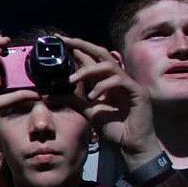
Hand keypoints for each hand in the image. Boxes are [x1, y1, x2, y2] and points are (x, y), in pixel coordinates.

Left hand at [65, 36, 162, 168]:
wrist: (131, 145)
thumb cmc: (114, 128)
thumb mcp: (87, 111)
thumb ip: (73, 100)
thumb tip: (49, 94)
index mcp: (106, 81)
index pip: (92, 59)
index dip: (77, 49)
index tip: (59, 41)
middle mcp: (118, 78)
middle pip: (101, 53)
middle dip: (82, 45)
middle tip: (65, 41)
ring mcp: (129, 84)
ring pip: (108, 65)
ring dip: (88, 70)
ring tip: (72, 80)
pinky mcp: (137, 92)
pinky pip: (119, 81)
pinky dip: (103, 86)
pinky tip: (92, 97)